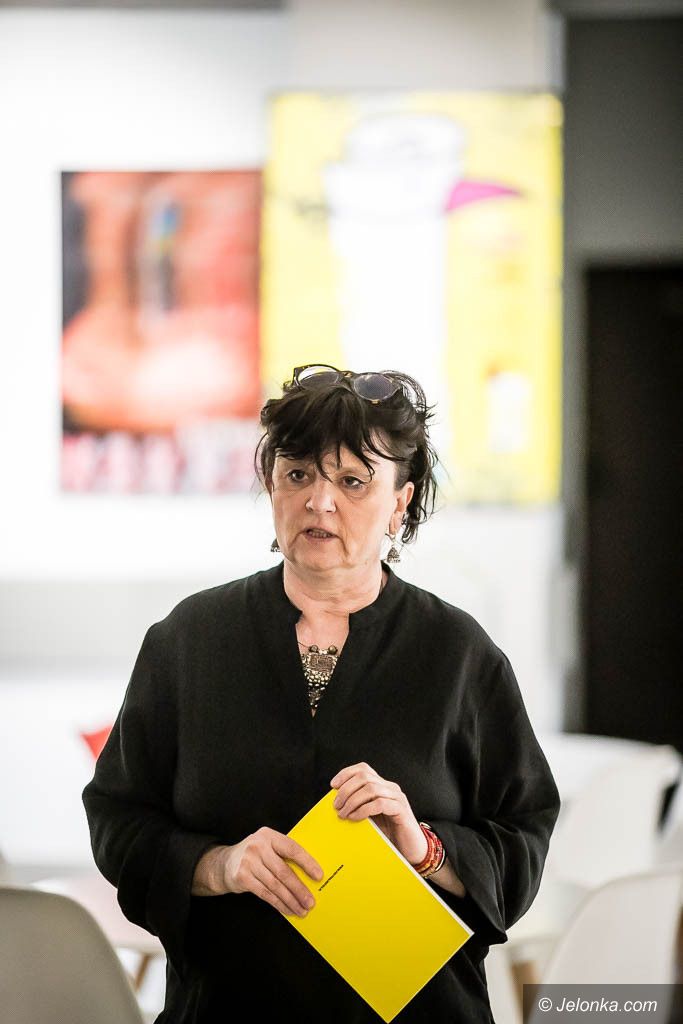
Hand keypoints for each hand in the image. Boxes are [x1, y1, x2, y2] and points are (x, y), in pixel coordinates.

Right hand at [192, 828, 322, 917]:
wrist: (225, 863)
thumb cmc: (255, 855)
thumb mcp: (268, 846)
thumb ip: (284, 855)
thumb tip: (310, 875)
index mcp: (269, 835)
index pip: (292, 848)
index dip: (307, 863)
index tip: (318, 875)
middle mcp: (258, 846)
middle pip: (283, 871)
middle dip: (299, 889)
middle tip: (310, 901)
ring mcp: (248, 861)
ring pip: (275, 886)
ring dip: (291, 900)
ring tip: (302, 909)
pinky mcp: (242, 877)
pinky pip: (265, 894)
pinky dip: (279, 904)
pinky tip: (288, 910)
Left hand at [330, 762, 428, 865]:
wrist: (411, 850)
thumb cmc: (389, 833)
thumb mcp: (370, 817)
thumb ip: (359, 806)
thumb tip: (337, 804)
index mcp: (382, 786)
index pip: (363, 769)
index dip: (346, 773)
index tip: (333, 785)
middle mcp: (390, 788)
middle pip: (364, 776)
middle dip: (346, 789)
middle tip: (336, 805)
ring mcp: (397, 797)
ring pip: (371, 788)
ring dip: (352, 800)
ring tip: (343, 813)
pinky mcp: (401, 810)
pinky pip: (379, 804)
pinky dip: (363, 810)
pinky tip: (355, 818)